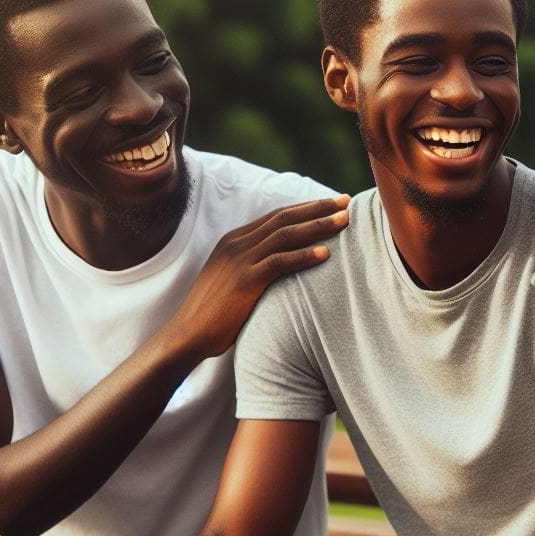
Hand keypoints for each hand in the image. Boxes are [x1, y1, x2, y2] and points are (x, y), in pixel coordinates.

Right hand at [170, 195, 349, 357]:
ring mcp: (239, 260)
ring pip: (285, 234)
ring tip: (344, 221)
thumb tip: (283, 270)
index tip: (331, 203)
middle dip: (317, 207)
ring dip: (317, 225)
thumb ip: (256, 268)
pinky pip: (279, 262)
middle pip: (284, 217)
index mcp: (235, 240)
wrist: (188, 334)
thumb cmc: (215, 314)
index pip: (276, 215)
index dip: (306, 208)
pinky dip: (303, 256)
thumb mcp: (235, 281)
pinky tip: (326, 254)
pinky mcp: (244, 280)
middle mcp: (237, 244)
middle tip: (346, 201)